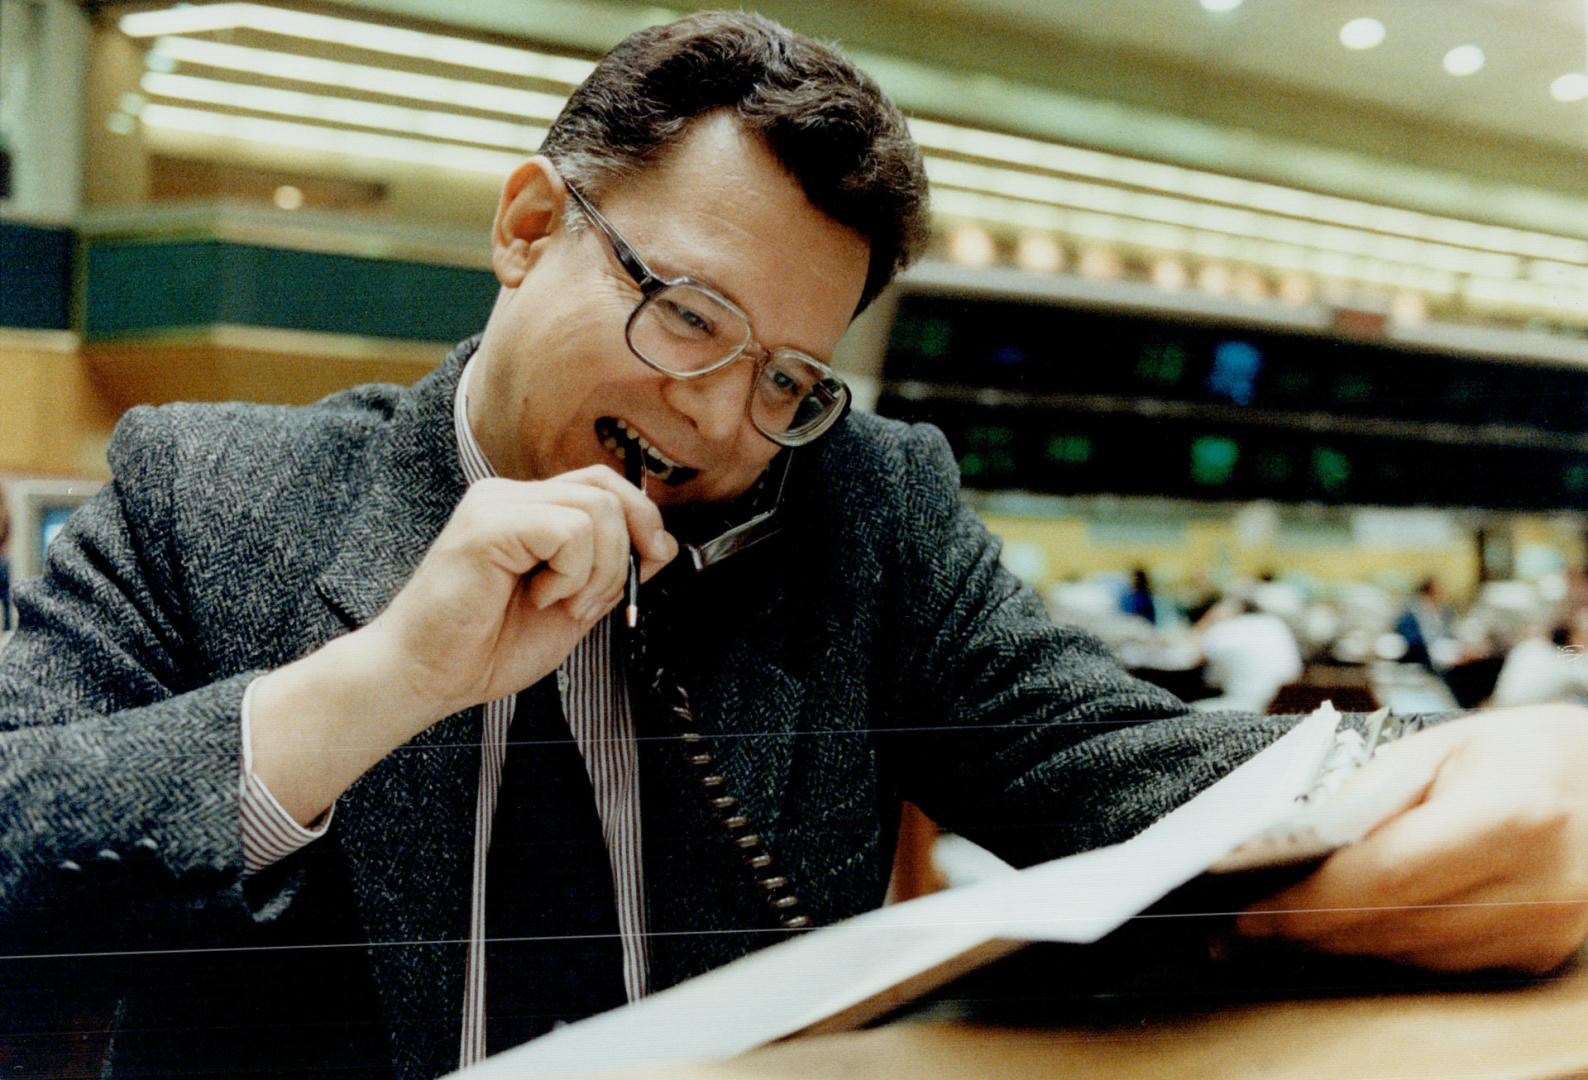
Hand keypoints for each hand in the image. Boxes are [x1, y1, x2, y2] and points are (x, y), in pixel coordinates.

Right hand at [367, 465, 677, 719]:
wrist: (426, 677)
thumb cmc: (485, 648)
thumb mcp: (574, 606)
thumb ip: (613, 572)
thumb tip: (663, 545)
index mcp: (528, 510)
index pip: (604, 485)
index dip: (642, 520)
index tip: (650, 565)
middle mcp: (510, 496)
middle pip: (606, 487)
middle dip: (631, 544)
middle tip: (604, 596)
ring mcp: (496, 505)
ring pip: (596, 510)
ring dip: (599, 571)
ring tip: (563, 605)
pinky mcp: (488, 525)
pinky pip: (568, 531)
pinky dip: (572, 574)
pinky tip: (542, 599)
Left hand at [1237, 706, 1587, 973]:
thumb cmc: (1522, 752)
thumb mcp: (1443, 745)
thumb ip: (1368, 787)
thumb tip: (1289, 832)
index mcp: (1510, 815)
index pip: (1384, 876)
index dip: (1309, 902)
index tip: (1251, 912)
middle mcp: (1536, 883)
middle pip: (1392, 924)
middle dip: (1307, 929)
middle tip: (1243, 929)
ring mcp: (1542, 928)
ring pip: (1410, 954)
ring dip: (1338, 944)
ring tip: (1277, 929)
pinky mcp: (1537, 954)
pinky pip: (1439, 962)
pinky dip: (1385, 946)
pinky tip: (1344, 931)